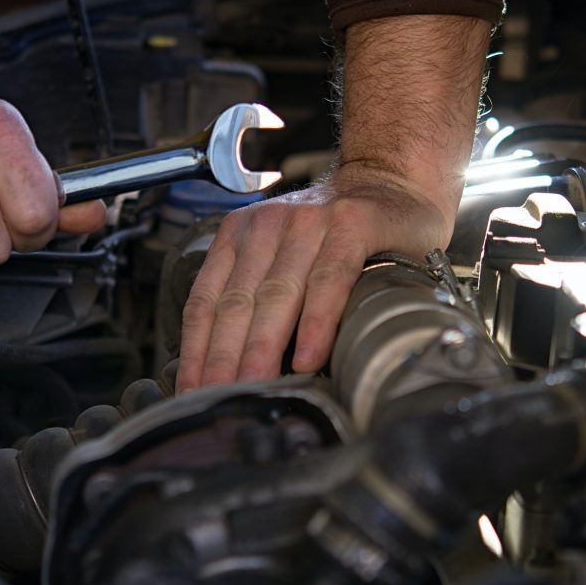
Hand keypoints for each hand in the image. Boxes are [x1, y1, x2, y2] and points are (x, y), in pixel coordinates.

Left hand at [175, 162, 456, 392]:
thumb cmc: (340, 235)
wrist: (394, 184)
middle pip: (237, 303)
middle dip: (223, 358)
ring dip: (262, 347)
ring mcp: (310, 222)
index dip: (196, 351)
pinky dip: (316, 321)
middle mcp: (269, 225)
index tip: (191, 392)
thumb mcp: (286, 258)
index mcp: (241, 236)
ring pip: (277, 294)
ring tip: (254, 387)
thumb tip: (239, 373)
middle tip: (217, 401)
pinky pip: (329, 279)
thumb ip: (263, 299)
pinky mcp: (352, 225)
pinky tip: (308, 357)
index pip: (206, 300)